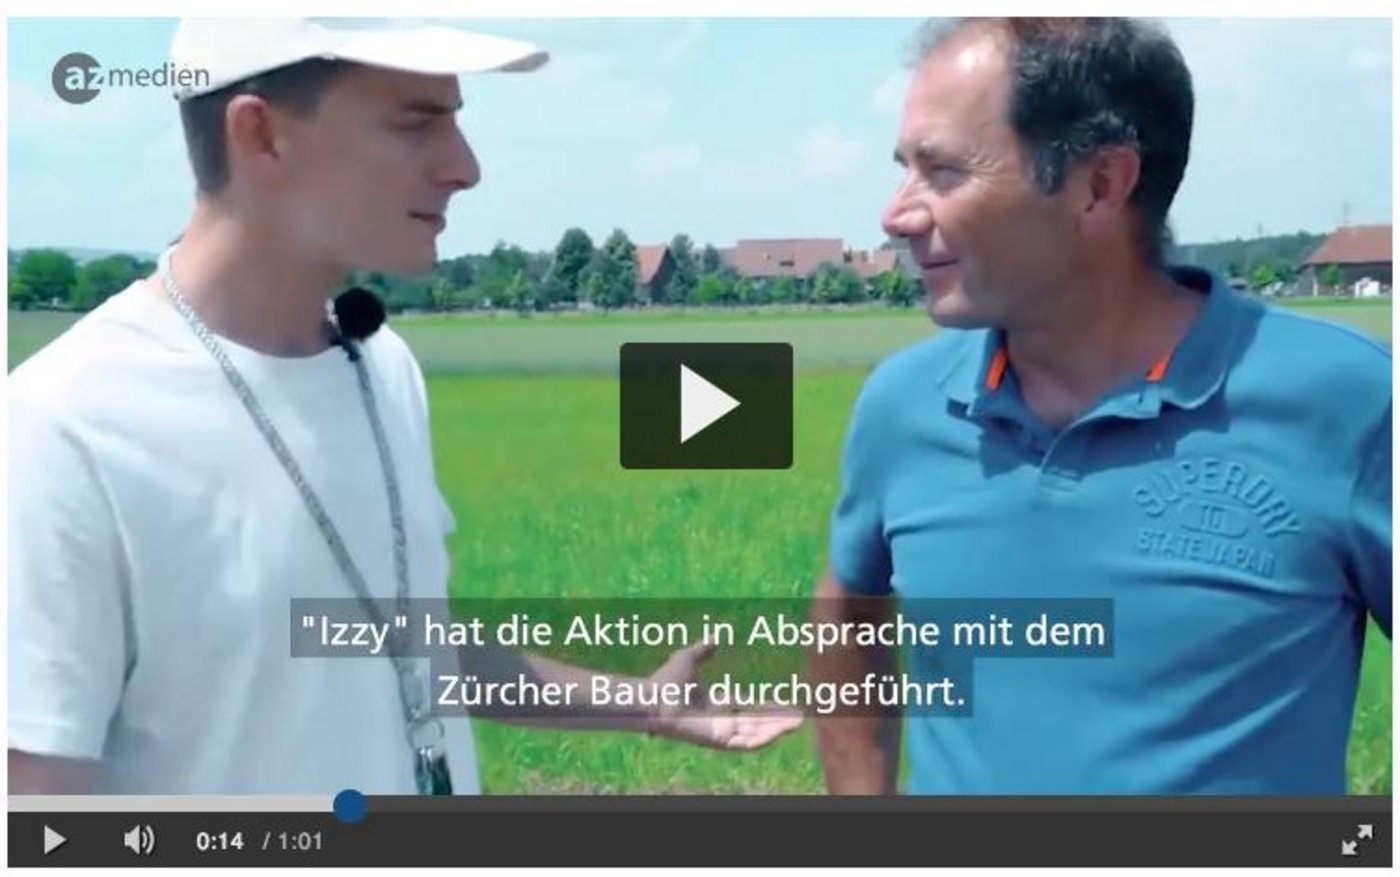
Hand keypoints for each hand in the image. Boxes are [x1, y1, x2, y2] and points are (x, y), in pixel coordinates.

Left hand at [642, 641, 802, 749]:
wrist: (652, 698)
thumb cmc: (666, 681)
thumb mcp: (689, 658)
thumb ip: (703, 649)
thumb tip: (714, 637)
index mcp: (718, 704)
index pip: (751, 708)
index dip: (770, 706)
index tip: (789, 702)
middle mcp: (722, 720)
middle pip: (757, 724)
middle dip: (779, 721)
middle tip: (800, 717)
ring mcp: (720, 732)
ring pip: (755, 735)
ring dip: (776, 730)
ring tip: (797, 724)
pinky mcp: (717, 741)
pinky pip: (745, 745)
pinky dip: (763, 739)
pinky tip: (778, 731)